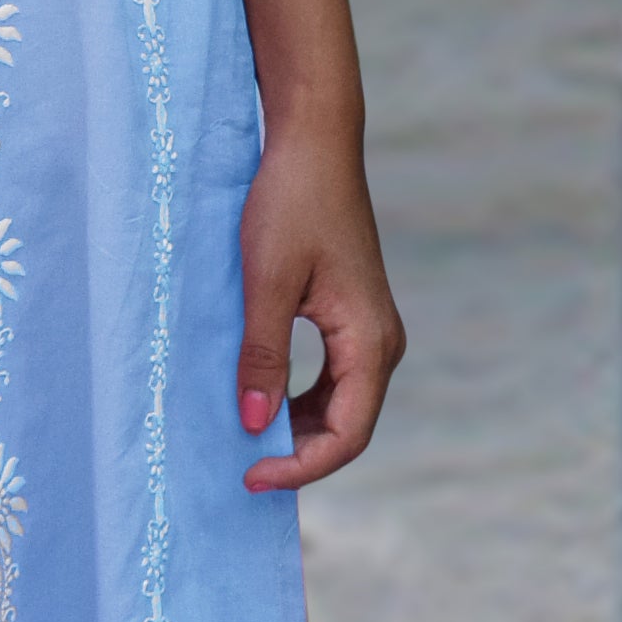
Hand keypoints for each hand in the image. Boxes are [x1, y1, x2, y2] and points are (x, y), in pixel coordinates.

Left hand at [237, 121, 403, 490]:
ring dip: (298, 430)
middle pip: (347, 426)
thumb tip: (255, 426)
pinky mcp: (350, 317)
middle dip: (299, 455)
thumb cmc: (291, 202)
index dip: (302, 467)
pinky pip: (331, 378)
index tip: (251, 477)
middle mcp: (380, 342)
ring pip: (340, 405)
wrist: (313, 144)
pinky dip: (299, 401)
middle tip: (241, 467)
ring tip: (246, 442)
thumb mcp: (267, 282)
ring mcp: (368, 330)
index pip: (348, 434)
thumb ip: (262, 356)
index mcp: (370, 339)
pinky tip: (261, 402)